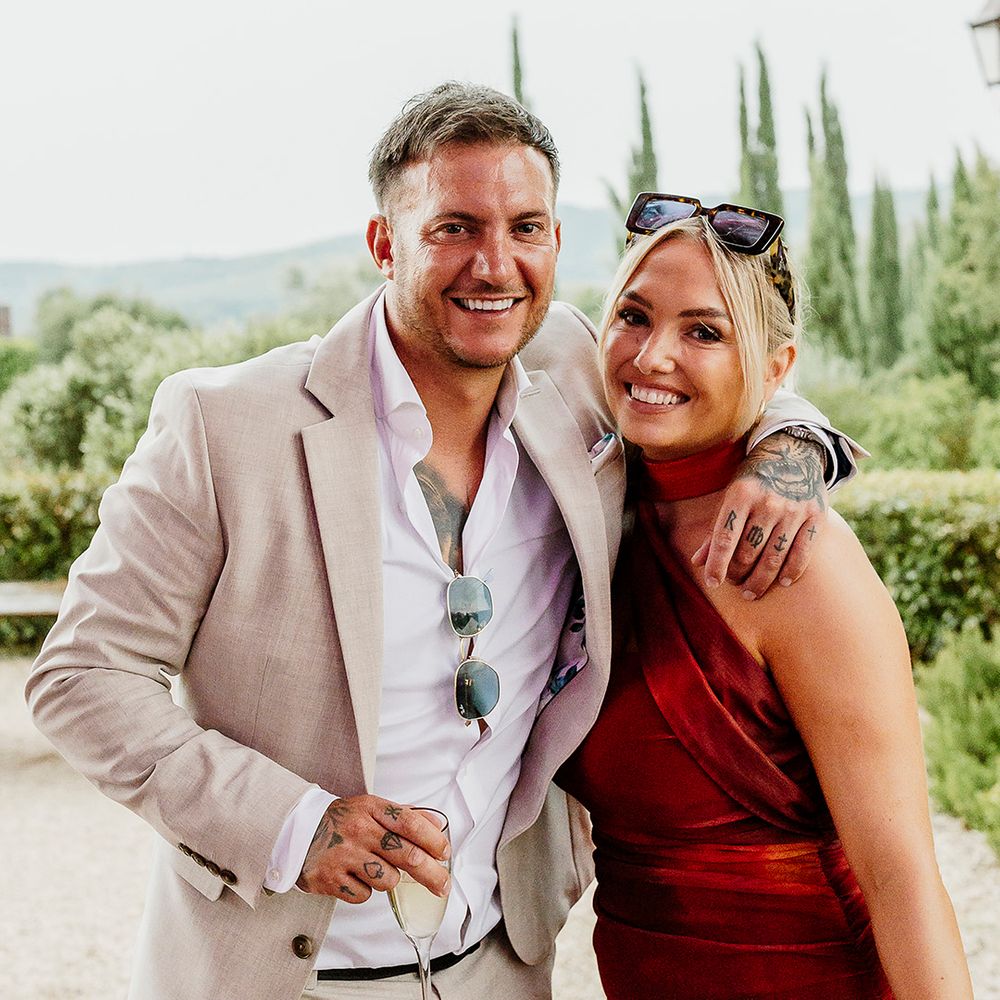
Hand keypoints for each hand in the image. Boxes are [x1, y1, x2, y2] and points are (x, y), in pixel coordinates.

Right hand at [296, 796, 450, 902]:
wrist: (295, 830)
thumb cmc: (342, 821)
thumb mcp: (371, 808)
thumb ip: (404, 816)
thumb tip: (437, 825)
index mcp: (371, 808)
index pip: (410, 823)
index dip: (433, 840)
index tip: (445, 853)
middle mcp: (358, 830)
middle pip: (407, 856)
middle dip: (432, 874)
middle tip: (443, 886)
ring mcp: (343, 855)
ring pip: (388, 880)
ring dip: (389, 879)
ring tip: (376, 868)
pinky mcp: (330, 879)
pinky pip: (364, 895)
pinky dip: (365, 890)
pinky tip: (354, 876)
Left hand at [693, 433, 827, 598]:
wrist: (793, 451)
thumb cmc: (753, 479)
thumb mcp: (730, 496)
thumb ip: (715, 531)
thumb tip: (697, 562)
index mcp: (740, 495)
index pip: (724, 539)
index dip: (717, 565)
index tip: (712, 583)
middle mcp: (768, 502)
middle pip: (748, 552)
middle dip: (738, 574)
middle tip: (734, 583)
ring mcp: (793, 510)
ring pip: (774, 558)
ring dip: (761, 580)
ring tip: (751, 591)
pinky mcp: (815, 516)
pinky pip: (802, 553)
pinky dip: (792, 571)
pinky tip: (783, 581)